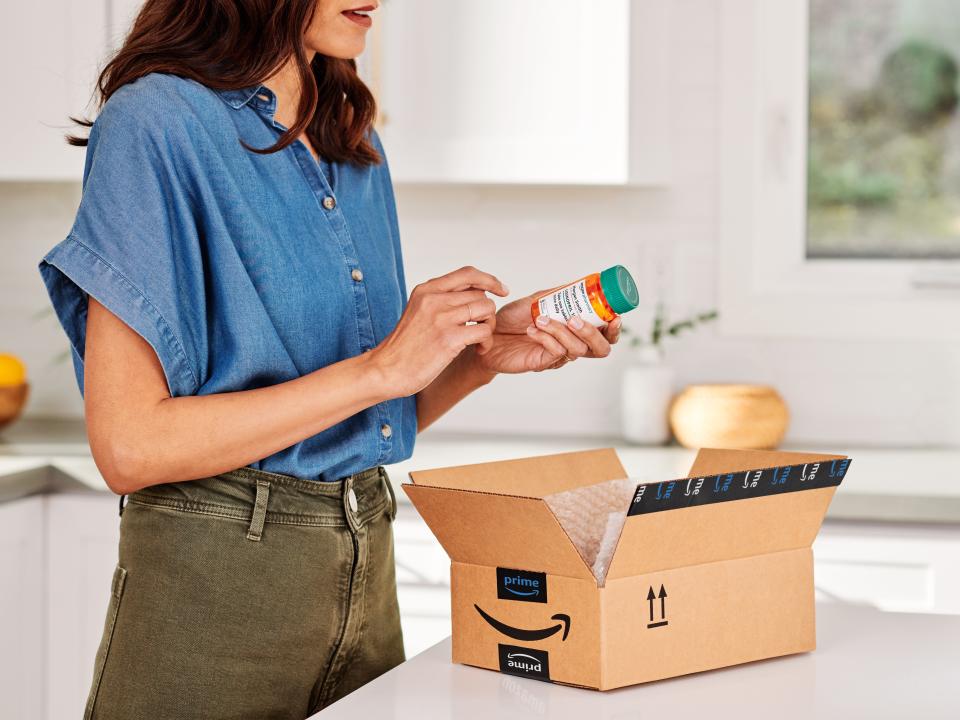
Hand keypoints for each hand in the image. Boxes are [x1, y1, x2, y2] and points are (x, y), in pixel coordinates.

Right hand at [369, 266, 508, 396]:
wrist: (385, 370)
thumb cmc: (404, 347)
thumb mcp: (418, 312)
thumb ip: (440, 300)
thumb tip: (473, 294)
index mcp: (426, 290)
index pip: (467, 273)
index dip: (490, 280)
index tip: (502, 290)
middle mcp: (433, 299)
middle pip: (480, 293)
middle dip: (488, 312)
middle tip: (482, 329)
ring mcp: (441, 318)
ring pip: (486, 309)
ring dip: (489, 326)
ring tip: (479, 340)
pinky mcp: (448, 339)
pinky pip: (484, 331)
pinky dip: (487, 342)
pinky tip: (477, 350)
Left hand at [475, 288, 622, 373]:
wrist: (488, 332)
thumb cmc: (513, 319)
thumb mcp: (539, 300)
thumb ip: (559, 294)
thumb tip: (581, 283)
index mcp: (576, 331)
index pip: (606, 336)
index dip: (615, 330)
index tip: (615, 317)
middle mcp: (571, 345)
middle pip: (600, 349)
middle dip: (593, 333)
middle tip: (574, 319)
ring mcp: (558, 356)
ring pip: (576, 349)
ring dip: (561, 331)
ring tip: (542, 318)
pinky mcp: (543, 363)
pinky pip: (556, 353)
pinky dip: (547, 338)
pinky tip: (533, 328)